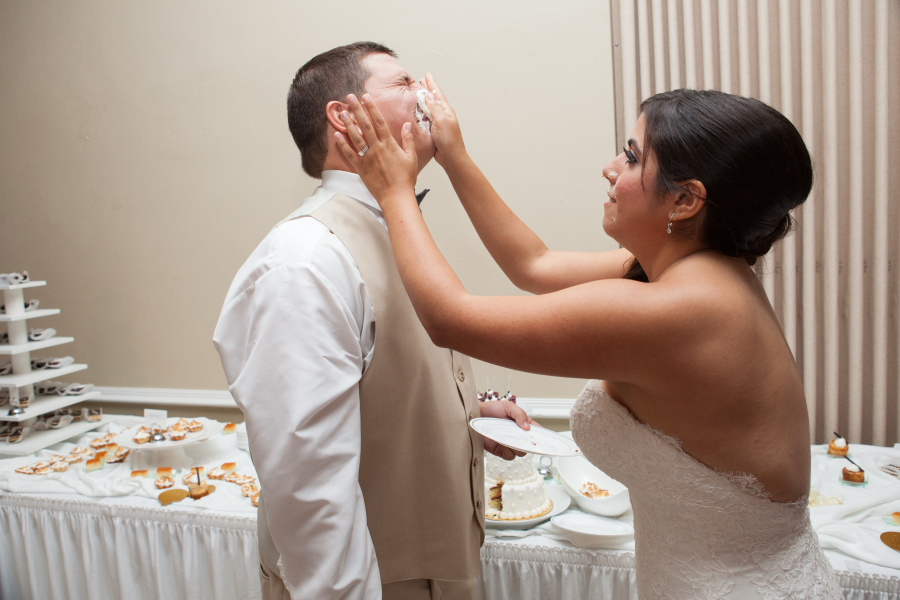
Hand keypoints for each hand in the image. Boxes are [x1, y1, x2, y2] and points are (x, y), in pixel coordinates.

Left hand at [334, 93, 417, 209]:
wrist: (396, 196)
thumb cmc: (406, 178)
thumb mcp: (412, 157)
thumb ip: (408, 139)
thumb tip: (406, 124)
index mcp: (389, 144)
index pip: (379, 121)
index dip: (372, 107)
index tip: (366, 97)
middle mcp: (377, 148)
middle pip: (365, 125)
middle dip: (357, 109)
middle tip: (350, 97)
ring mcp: (367, 158)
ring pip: (356, 137)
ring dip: (348, 123)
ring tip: (342, 112)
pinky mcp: (361, 168)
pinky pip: (350, 154)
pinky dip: (342, 144)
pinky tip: (337, 135)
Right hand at [421, 74, 466, 166]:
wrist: (451, 157)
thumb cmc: (449, 140)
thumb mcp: (441, 120)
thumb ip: (434, 107)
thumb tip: (429, 95)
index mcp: (446, 110)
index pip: (437, 93)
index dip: (431, 83)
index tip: (427, 75)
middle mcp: (443, 115)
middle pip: (434, 98)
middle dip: (428, 89)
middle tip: (423, 80)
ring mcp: (439, 122)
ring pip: (431, 107)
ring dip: (425, 99)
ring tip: (420, 93)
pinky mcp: (435, 130)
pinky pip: (428, 117)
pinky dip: (423, 111)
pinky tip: (419, 111)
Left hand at [479, 400, 540, 460]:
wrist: (476, 416)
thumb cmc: (492, 409)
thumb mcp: (508, 406)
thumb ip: (519, 414)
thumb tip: (527, 427)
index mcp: (523, 424)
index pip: (537, 432)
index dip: (542, 437)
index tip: (544, 440)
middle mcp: (518, 435)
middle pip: (530, 445)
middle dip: (528, 444)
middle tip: (521, 438)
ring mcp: (510, 443)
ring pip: (521, 453)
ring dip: (516, 448)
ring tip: (507, 438)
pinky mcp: (501, 450)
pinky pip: (509, 456)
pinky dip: (507, 451)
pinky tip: (501, 443)